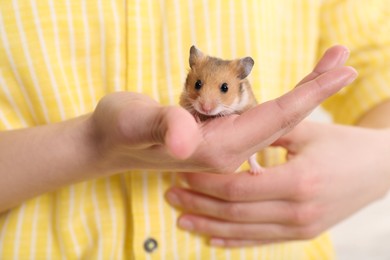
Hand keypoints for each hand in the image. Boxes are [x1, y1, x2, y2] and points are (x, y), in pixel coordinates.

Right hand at [92, 45, 357, 174]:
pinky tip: (296, 89)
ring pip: (275, 118)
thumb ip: (162, 125)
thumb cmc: (120, 129)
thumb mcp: (135, 121)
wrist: (111, 144)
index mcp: (217, 150)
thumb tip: (182, 138)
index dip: (308, 94)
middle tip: (345, 60)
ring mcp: (226, 144)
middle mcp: (229, 152)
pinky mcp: (220, 135)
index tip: (341, 71)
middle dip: (316, 88)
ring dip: (304, 91)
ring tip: (329, 66)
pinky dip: (282, 99)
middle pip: (284, 118)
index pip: (274, 119)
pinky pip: (260, 117)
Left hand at [165, 122, 389, 246]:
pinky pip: (260, 241)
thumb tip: (230, 132)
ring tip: (180, 217)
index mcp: (299, 181)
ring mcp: (300, 228)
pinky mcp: (302, 234)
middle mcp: (298, 211)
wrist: (381, 170)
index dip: (206, 182)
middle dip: (198, 204)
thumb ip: (268, 133)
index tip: (183, 172)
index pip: (238, 188)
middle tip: (169, 194)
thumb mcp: (307, 132)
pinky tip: (209, 237)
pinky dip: (232, 240)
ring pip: (243, 231)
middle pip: (235, 212)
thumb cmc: (342, 145)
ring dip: (207, 225)